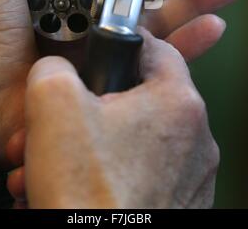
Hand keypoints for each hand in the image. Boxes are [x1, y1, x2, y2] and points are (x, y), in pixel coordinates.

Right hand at [7, 30, 218, 208]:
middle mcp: (193, 138)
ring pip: (133, 139)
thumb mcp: (53, 105)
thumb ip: (55, 68)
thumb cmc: (89, 198)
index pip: (157, 48)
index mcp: (177, 103)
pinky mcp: (177, 203)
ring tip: (58, 163)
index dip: (122, 44)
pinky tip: (76, 185)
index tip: (105, 52)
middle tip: (64, 121)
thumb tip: (56, 68)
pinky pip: (139, 171)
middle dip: (90, 108)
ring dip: (92, 144)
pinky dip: (107, 172)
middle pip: (137, 99)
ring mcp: (188, 176)